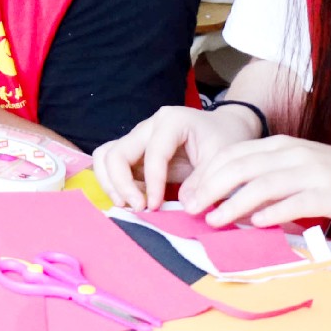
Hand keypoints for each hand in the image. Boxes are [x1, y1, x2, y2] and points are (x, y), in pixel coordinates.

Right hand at [98, 99, 269, 210]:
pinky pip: (111, 166)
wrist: (224, 129)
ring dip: (111, 184)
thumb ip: (203, 181)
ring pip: (106, 157)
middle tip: (138, 208)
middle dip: (121, 185)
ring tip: (128, 206)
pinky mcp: (134, 152)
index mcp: (171, 121)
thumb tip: (184, 205)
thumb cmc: (224, 139)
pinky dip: (114, 184)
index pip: (152, 154)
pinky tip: (132, 200)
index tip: (156, 206)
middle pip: (116, 153)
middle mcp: (148, 126)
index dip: (152, 183)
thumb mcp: (222, 158)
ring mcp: (137, 138)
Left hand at [163, 132, 330, 231]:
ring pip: (263, 184)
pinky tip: (254, 224)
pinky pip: (294, 202)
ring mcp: (312, 172)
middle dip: (210, 188)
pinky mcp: (330, 193)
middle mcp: (294, 153)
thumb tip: (226, 203)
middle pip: (241, 166)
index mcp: (282, 145)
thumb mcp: (298, 171)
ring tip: (213, 221)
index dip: (206, 174)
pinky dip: (271, 213)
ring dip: (233, 203)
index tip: (186, 196)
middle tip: (190, 209)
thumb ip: (266, 180)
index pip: (233, 154)